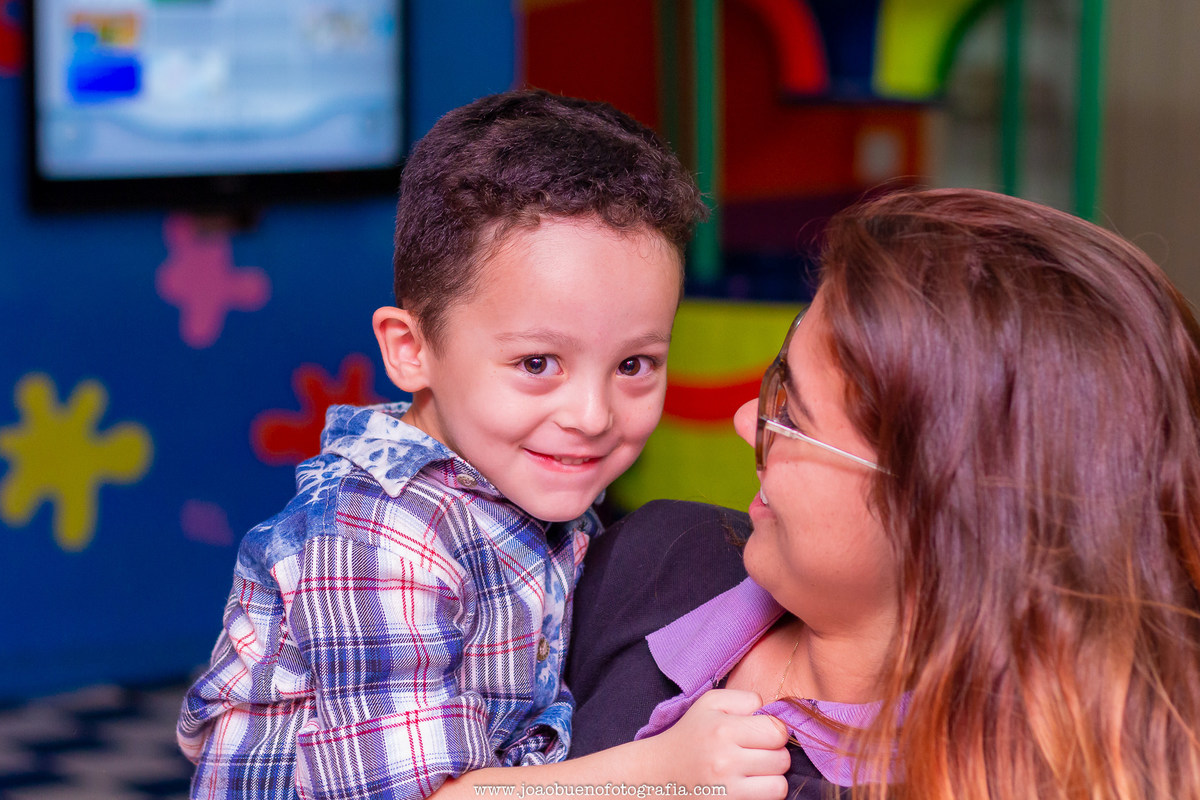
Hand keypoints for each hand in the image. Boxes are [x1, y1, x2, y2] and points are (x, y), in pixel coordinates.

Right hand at [642, 689, 789, 799]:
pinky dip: (761, 794)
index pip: (777, 731)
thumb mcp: (709, 704)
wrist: (658, 774)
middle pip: (782, 759)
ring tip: (753, 771)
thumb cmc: (690, 735)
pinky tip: (746, 786)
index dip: (773, 731)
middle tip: (755, 753)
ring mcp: (727, 789)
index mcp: (723, 729)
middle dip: (774, 755)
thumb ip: (743, 698)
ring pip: (779, 785)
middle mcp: (725, 760)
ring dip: (771, 778)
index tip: (761, 734)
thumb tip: (771, 711)